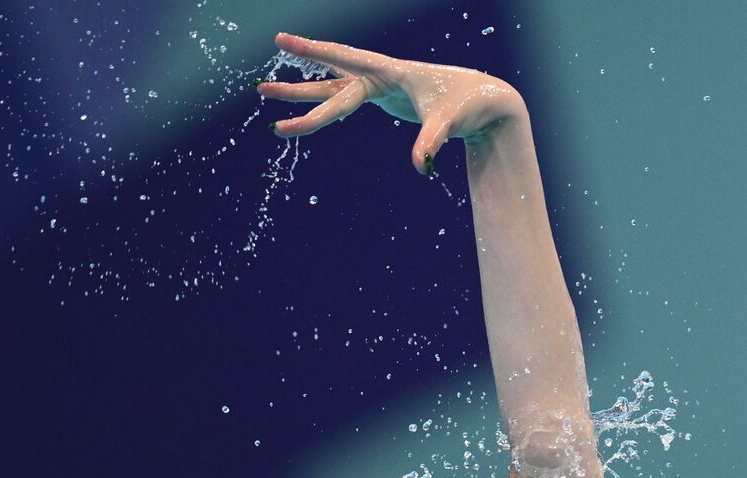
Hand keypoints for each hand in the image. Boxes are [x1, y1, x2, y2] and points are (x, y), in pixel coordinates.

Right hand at [258, 33, 525, 174]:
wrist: (485, 102)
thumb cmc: (468, 105)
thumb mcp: (449, 123)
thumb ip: (432, 143)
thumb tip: (420, 167)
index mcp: (390, 72)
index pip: (345, 59)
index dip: (313, 51)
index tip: (283, 41)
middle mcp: (380, 75)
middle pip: (329, 83)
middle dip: (296, 87)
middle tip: (261, 89)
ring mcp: (379, 86)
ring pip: (332, 89)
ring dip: (301, 94)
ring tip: (267, 92)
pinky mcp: (383, 97)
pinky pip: (345, 98)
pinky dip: (324, 102)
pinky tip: (304, 104)